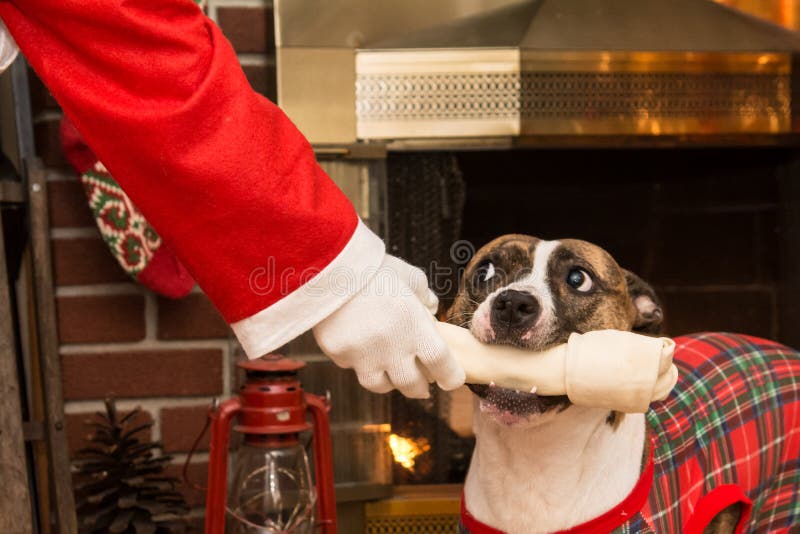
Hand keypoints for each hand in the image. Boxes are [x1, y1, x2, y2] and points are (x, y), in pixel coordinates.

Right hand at [312, 255, 464, 397]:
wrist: (329, 266)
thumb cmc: (374, 268)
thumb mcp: (409, 276)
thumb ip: (424, 295)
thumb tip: (431, 308)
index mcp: (415, 327)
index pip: (442, 364)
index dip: (451, 376)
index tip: (452, 379)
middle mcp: (391, 348)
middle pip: (412, 385)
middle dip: (420, 388)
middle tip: (422, 385)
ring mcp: (363, 355)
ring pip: (381, 385)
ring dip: (390, 382)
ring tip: (392, 375)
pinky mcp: (339, 355)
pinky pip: (353, 366)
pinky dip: (360, 362)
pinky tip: (360, 348)